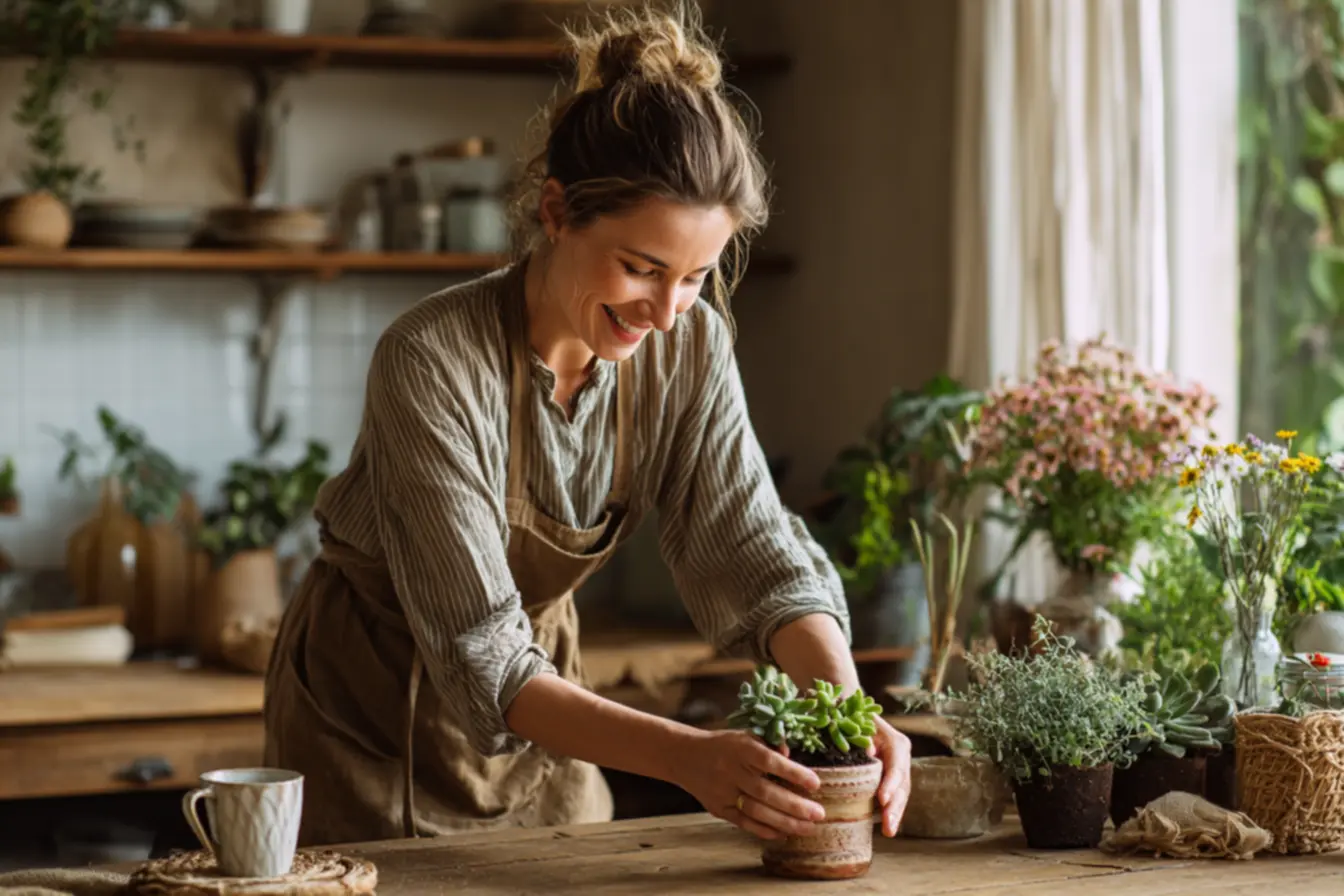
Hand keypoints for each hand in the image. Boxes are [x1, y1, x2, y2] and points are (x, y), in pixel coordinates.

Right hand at [673, 729, 826, 840]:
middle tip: (819, 814)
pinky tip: (784, 833)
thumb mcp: (745, 736)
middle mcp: (731, 771)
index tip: (816, 783)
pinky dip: (765, 829)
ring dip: (785, 822)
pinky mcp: (718, 808)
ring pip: (757, 811)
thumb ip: (768, 744)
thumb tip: (790, 756)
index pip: (769, 761)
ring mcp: (723, 792)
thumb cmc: (724, 745)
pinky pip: (744, 822)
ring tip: (808, 828)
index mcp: (740, 748)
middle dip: (795, 805)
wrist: (685, 756)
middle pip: (765, 792)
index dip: (793, 773)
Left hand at [867, 715, 911, 836]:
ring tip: (889, 832)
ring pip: (901, 795)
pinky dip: (890, 813)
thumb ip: (862, 734)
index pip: (896, 766)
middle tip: (888, 825)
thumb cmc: (855, 716)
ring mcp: (898, 770)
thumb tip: (869, 753)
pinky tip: (886, 828)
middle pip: (902, 784)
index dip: (891, 783)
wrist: (856, 714)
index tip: (882, 799)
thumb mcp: (858, 721)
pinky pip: (893, 798)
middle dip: (895, 806)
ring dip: (895, 814)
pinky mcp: (891, 780)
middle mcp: (901, 758)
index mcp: (896, 742)